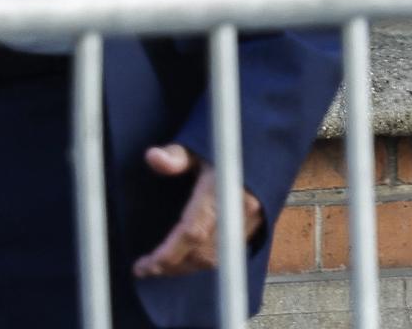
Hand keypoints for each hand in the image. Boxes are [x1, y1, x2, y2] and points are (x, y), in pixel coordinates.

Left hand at [131, 143, 264, 277]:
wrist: (267, 146)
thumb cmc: (228, 145)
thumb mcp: (200, 144)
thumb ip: (177, 154)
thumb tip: (153, 157)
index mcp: (222, 190)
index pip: (193, 231)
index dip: (168, 253)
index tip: (144, 266)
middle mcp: (237, 211)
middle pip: (202, 252)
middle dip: (172, 265)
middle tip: (146, 268)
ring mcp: (249, 222)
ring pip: (215, 258)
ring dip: (186, 266)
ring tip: (161, 266)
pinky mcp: (254, 228)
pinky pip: (226, 255)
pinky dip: (203, 261)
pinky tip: (187, 259)